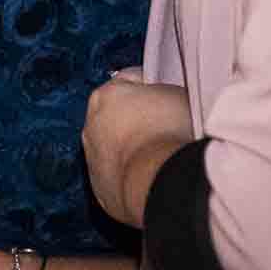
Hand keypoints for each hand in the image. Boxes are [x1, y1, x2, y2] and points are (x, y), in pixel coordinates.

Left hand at [83, 68, 192, 227]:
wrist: (160, 179)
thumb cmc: (170, 133)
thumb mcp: (179, 94)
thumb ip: (164, 90)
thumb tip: (168, 97)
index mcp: (106, 95)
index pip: (129, 80)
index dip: (151, 87)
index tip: (166, 98)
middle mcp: (92, 125)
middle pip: (117, 115)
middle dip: (137, 119)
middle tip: (166, 127)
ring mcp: (93, 159)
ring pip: (113, 148)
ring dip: (132, 150)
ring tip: (160, 156)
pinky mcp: (100, 189)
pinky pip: (117, 177)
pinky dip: (130, 176)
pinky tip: (151, 176)